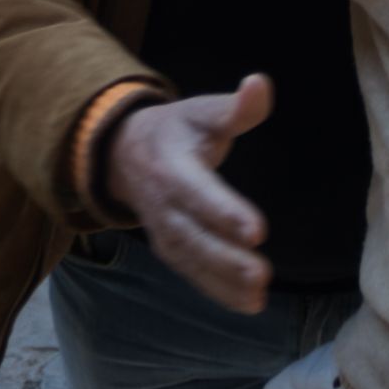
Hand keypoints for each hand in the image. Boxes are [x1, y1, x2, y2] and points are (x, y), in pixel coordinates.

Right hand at [107, 76, 276, 310]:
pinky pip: (193, 274)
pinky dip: (218, 292)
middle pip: (194, 236)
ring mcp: (163, 232)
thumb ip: (236, 107)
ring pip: (193, 261)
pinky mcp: (171, 249)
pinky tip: (250, 304)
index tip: (258, 230)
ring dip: (224, 281)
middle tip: (262, 274)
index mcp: (172, 167)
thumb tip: (261, 84)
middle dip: (226, 258)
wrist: (126, 154)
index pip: (198, 193)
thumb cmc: (177, 130)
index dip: (224, 212)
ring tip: (259, 296)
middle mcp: (163, 205)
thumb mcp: (202, 111)